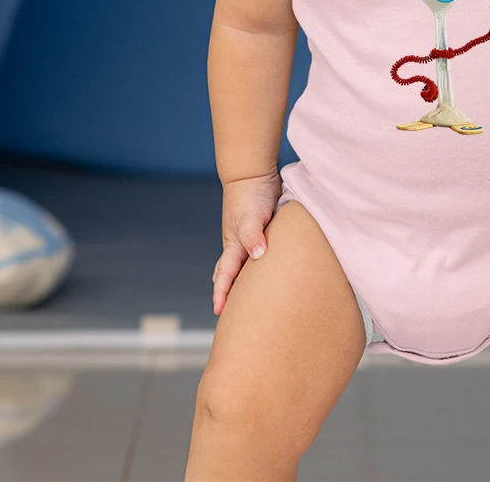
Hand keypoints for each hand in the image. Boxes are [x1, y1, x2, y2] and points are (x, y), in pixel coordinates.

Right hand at [212, 169, 282, 315]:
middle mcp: (240, 245)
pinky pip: (259, 254)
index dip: (222, 293)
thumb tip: (258, 254)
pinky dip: (260, 267)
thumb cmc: (250, 194)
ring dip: (244, 282)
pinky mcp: (262, 232)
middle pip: (231, 275)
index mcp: (234, 245)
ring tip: (250, 301)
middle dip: (229, 294)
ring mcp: (250, 239)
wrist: (254, 173)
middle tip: (232, 316)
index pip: (226, 275)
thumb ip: (253, 235)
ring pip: (245, 267)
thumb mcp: (250, 215)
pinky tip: (269, 273)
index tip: (219, 311)